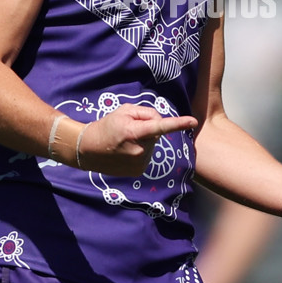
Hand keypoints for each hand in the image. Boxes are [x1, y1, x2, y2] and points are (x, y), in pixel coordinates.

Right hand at [79, 104, 196, 176]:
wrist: (88, 150)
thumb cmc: (107, 126)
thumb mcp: (124, 111)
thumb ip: (146, 112)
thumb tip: (160, 121)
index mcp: (135, 131)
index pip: (160, 126)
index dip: (178, 123)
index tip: (193, 121)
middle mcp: (140, 149)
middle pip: (155, 134)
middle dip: (147, 130)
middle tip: (128, 130)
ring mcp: (139, 163)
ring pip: (152, 146)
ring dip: (144, 142)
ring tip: (124, 142)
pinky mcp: (138, 171)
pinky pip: (147, 156)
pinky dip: (140, 152)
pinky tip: (126, 152)